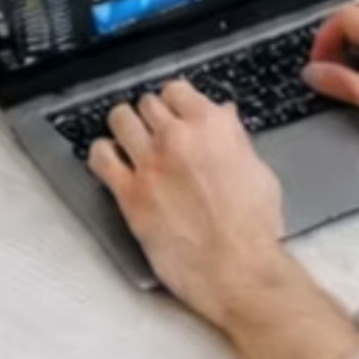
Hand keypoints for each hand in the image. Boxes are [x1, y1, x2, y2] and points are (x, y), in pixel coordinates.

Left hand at [86, 79, 294, 317]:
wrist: (238, 268)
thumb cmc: (254, 227)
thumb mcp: (258, 171)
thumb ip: (235, 139)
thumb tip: (224, 116)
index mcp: (212, 126)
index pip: (177, 89)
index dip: (175, 102)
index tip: (175, 113)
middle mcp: (177, 137)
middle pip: (147, 103)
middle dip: (151, 116)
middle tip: (155, 133)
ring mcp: (150, 164)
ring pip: (120, 120)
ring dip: (125, 127)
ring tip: (130, 142)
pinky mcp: (129, 194)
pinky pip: (100, 157)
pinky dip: (102, 154)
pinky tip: (111, 162)